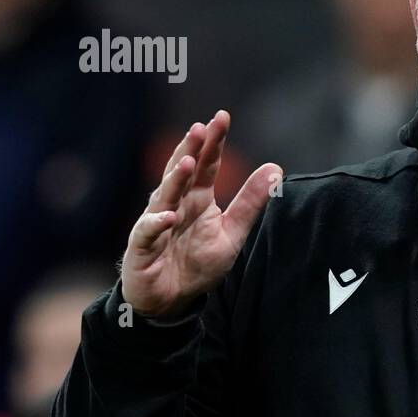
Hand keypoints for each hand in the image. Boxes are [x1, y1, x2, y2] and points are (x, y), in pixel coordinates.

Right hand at [121, 110, 280, 316]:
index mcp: (197, 198)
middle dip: (191, 149)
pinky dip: (156, 223)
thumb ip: (250, 203)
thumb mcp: (232, 233)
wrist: (170, 299)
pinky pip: (148, 232)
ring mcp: (155, 222)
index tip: (222, 117)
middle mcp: (174, 204)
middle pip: (182, 172)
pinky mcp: (142, 247)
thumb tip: (275, 169)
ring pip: (164, 196)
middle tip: (201, 127)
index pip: (206, 165)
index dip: (213, 142)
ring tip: (186, 162)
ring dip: (174, 180)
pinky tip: (167, 216)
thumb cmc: (197, 262)